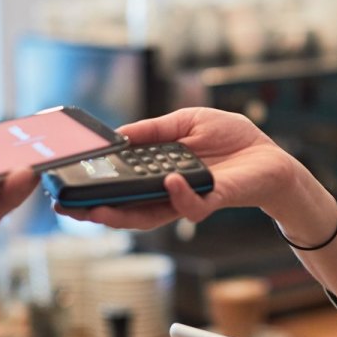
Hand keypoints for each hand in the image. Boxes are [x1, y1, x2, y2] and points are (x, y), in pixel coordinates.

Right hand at [55, 107, 312, 230]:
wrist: (271, 156)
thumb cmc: (232, 139)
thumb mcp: (187, 121)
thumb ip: (154, 129)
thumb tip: (119, 135)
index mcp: (158, 171)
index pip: (119, 184)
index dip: (94, 187)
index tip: (65, 184)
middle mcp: (168, 191)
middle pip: (125, 208)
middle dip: (95, 210)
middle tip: (66, 208)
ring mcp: (188, 199)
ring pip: (149, 216)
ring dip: (122, 213)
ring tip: (98, 209)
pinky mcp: (213, 201)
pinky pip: (191, 205)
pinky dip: (179, 195)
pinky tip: (168, 180)